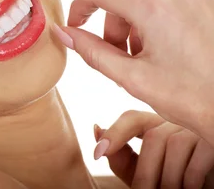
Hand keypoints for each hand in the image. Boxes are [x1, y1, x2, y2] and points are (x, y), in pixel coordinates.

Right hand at [53, 0, 213, 144]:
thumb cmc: (192, 99)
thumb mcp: (132, 78)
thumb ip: (92, 52)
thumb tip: (63, 33)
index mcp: (153, 10)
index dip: (81, 6)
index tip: (78, 26)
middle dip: (115, 25)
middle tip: (123, 57)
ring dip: (141, 20)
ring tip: (153, 53)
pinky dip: (166, 13)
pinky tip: (175, 40)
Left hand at [95, 110, 213, 188]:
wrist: (208, 182)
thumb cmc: (174, 179)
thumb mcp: (142, 170)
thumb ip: (121, 156)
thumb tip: (97, 132)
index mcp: (157, 122)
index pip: (132, 118)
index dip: (115, 133)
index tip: (98, 153)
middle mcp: (177, 119)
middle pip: (153, 138)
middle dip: (145, 173)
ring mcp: (196, 127)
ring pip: (173, 146)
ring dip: (168, 179)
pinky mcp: (213, 141)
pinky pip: (196, 160)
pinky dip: (188, 181)